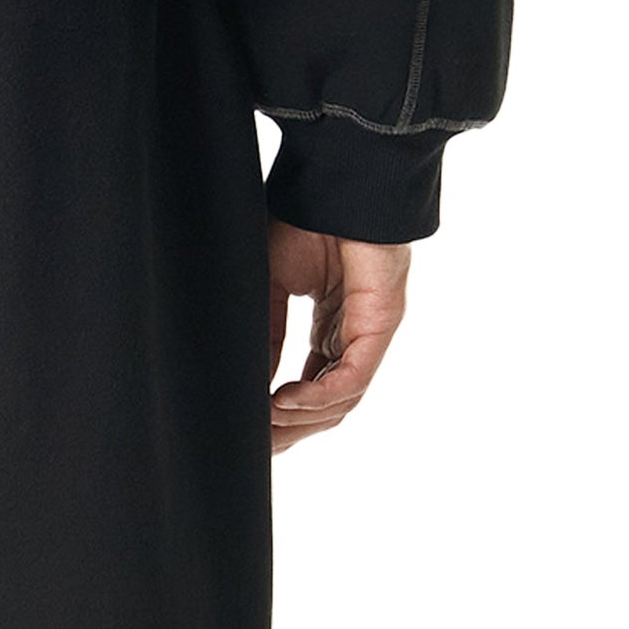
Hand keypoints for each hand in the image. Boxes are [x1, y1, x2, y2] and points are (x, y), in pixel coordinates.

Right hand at [266, 218, 408, 453]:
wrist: (334, 181)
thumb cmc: (304, 219)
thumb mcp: (270, 283)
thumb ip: (266, 332)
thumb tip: (250, 382)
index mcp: (331, 324)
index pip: (311, 383)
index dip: (284, 411)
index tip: (253, 433)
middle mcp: (353, 334)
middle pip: (328, 403)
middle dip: (292, 429)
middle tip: (258, 448)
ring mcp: (369, 332)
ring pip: (341, 400)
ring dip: (301, 419)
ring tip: (264, 425)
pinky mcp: (379, 324)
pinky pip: (351, 378)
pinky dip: (318, 397)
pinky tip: (285, 402)